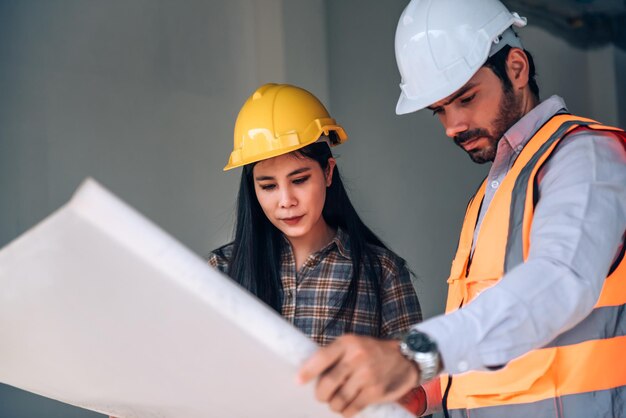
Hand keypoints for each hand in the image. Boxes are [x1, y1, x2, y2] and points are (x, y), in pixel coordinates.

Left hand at [297, 334, 419, 416]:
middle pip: (328, 383)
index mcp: (348, 343)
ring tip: (337, 401)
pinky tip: (347, 407)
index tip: (298, 381)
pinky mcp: (375, 391)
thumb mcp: (354, 344)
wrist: (405, 359)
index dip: (307, 372)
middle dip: (321, 395)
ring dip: (334, 405)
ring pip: (338, 399)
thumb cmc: (372, 352)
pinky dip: (346, 411)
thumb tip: (310, 373)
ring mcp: (367, 375)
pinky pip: (352, 408)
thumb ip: (336, 355)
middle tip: (322, 396)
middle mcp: (357, 357)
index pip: (322, 358)